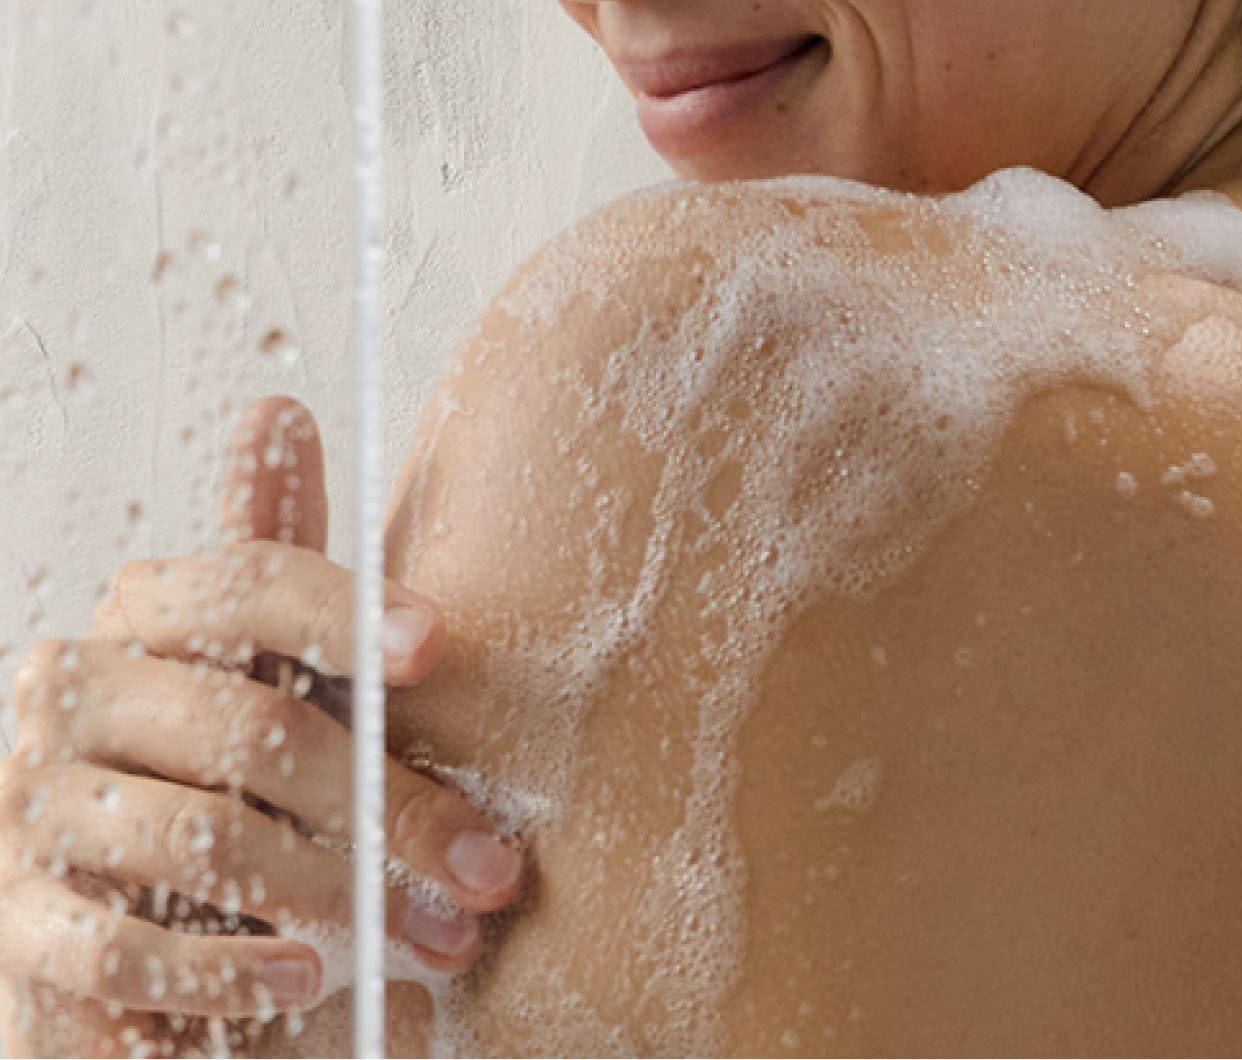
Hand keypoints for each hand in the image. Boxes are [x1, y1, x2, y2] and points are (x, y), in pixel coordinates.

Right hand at [0, 397, 522, 1056]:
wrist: (140, 950)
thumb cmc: (236, 788)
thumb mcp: (278, 678)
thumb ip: (281, 565)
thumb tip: (278, 409)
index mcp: (145, 618)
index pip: (242, 582)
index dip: (342, 610)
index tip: (436, 647)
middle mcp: (69, 692)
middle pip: (253, 726)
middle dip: (393, 806)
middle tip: (492, 868)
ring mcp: (30, 806)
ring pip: (203, 835)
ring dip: (340, 894)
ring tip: (434, 935)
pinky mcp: (16, 923)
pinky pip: (122, 947)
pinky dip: (227, 972)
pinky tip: (303, 980)